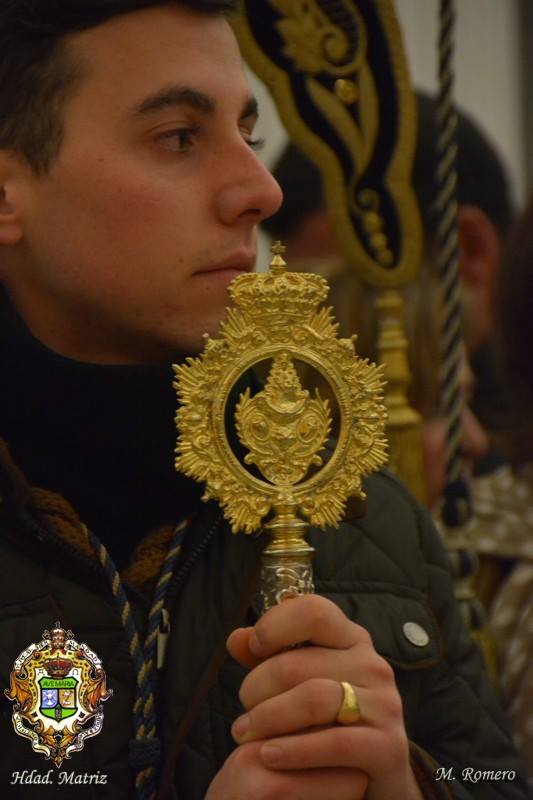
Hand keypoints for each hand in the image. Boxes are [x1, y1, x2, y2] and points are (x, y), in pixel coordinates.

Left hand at [206, 594, 422, 799]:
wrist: (376, 775)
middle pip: (297, 663)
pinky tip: (268, 755)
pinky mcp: (389, 747)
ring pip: (313, 699)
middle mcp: (372, 665)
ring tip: (245, 734)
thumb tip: (236, 638)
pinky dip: (294, 750)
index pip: (313, 612)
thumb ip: (268, 658)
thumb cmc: (328, 720)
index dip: (275, 625)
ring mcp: (385, 704)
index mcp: (352, 639)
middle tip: (243, 714)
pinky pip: (334, 743)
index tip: (253, 649)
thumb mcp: (299, 682)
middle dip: (256, 688)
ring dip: (268, 718)